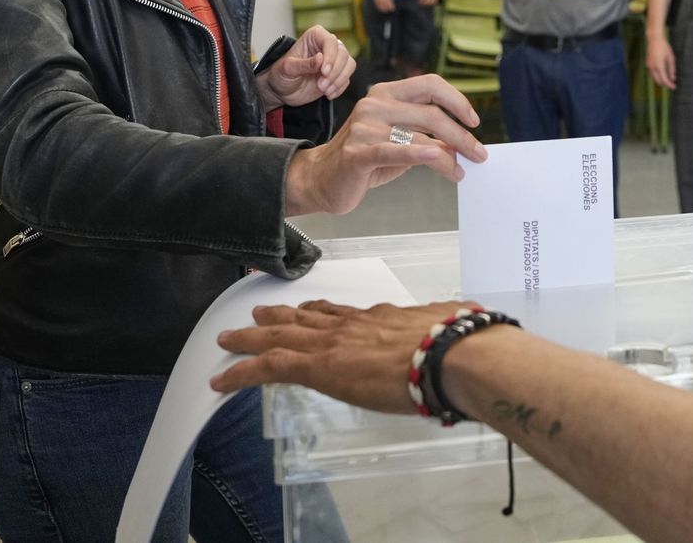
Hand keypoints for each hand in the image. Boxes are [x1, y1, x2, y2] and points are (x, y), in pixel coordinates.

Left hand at [212, 299, 488, 406]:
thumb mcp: (454, 326)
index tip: (311, 312)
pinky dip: (240, 373)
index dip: (322, 313)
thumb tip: (471, 327)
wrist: (452, 355)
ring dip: (251, 337)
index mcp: (383, 319)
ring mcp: (332, 343)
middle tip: (257, 313)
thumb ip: (450, 328)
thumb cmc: (460, 345)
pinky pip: (267, 367)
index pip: (343, 314)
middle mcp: (353, 325)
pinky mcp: (318, 367)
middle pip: (304, 318)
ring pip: (278, 336)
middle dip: (278, 316)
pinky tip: (221, 379)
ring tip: (229, 337)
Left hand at [257, 26, 355, 107]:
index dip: (330, 56)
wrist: (282, 91)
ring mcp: (334, 60)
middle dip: (334, 72)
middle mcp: (326, 46)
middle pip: (343, 54)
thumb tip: (320, 58)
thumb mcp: (287, 68)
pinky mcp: (337, 74)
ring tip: (324, 90)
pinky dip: (339, 88)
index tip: (324, 71)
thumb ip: (304, 64)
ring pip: (349, 65)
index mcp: (314, 37)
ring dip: (338, 80)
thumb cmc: (281, 74)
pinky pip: (346, 79)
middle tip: (321, 85)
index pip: (330, 41)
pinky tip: (327, 94)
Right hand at [283, 75, 487, 214]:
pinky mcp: (357, 152)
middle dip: (461, 135)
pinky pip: (394, 150)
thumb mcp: (397, 140)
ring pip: (419, 136)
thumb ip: (425, 135)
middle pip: (431, 114)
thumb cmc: (363, 158)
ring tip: (460, 172)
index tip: (474, 121)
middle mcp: (375, 104)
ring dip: (448, 157)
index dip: (457, 100)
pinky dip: (420, 153)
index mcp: (385, 93)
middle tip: (478, 154)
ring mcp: (364, 127)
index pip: (430, 85)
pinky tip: (439, 158)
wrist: (321, 179)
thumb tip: (461, 144)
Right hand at [645, 34, 675, 89]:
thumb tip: (673, 78)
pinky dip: (657, 76)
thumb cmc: (664, 47)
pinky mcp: (647, 64)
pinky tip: (662, 75)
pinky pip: (652, 74)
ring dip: (661, 81)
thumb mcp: (671, 58)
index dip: (669, 85)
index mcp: (659, 66)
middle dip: (665, 84)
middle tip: (672, 85)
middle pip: (658, 81)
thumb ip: (672, 69)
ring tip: (668, 80)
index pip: (664, 80)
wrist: (654, 39)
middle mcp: (652, 67)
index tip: (674, 87)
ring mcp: (649, 66)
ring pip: (654, 78)